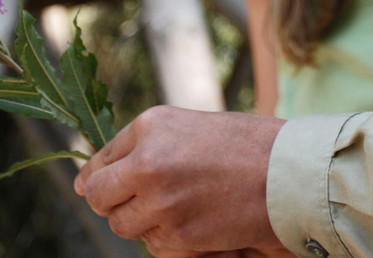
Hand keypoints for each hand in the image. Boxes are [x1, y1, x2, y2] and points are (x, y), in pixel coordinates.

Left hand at [74, 106, 285, 253]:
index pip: (99, 162)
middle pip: (99, 197)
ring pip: (123, 226)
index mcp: (149, 127)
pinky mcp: (179, 233)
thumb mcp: (186, 128)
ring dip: (142, 223)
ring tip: (176, 208)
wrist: (287, 171)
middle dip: (111, 204)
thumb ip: (141, 149)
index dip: (97, 180)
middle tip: (136, 203)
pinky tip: (196, 222)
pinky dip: (169, 240)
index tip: (99, 187)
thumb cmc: (243, 145)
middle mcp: (147, 162)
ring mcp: (161, 201)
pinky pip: (154, 245)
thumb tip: (84, 181)